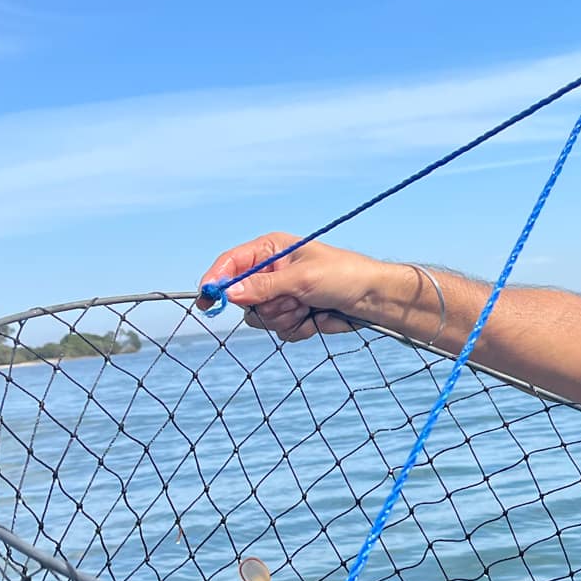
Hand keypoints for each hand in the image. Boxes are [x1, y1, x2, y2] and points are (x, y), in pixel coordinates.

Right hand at [198, 233, 377, 340]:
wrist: (373, 299)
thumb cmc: (343, 275)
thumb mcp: (301, 278)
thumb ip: (263, 286)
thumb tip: (228, 293)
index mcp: (271, 250)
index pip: (231, 263)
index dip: (216, 280)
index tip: (207, 299)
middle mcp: (271, 271)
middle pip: (242, 298)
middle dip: (267, 305)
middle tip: (292, 302)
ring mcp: (281, 295)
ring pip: (259, 318)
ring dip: (284, 318)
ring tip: (308, 308)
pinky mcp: (291, 315)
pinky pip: (278, 331)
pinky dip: (296, 329)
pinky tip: (315, 319)